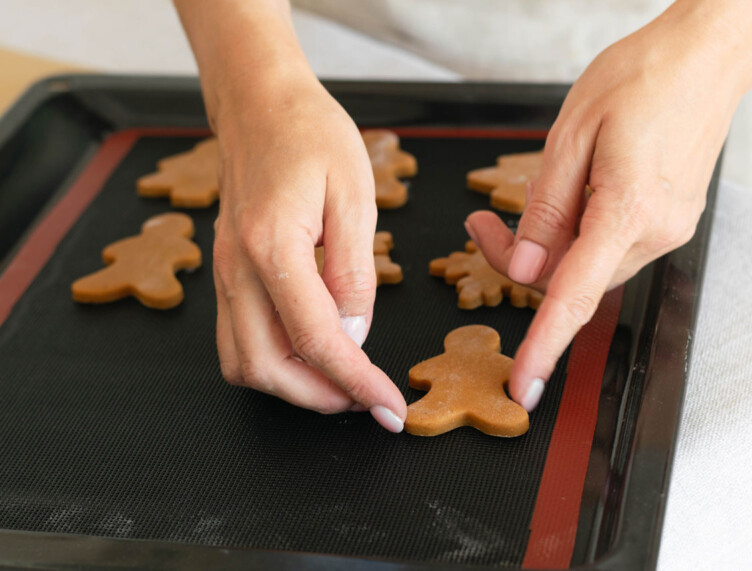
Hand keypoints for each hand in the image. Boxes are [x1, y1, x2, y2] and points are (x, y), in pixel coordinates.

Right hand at [211, 69, 405, 430]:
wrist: (260, 104)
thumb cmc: (311, 135)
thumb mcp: (355, 196)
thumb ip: (354, 274)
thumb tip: (354, 336)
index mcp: (271, 247)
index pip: (315, 340)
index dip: (356, 382)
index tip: (388, 407)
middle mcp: (235, 269)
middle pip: (265, 367)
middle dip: (319, 398)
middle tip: (367, 399)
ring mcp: (223, 273)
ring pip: (243, 361)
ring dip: (293, 385)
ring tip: (342, 381)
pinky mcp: (226, 272)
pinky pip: (238, 338)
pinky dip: (275, 361)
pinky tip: (312, 352)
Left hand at [467, 6, 746, 410]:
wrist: (704, 56)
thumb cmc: (641, 78)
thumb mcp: (570, 136)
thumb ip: (543, 210)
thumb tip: (522, 268)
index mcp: (628, 209)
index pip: (574, 295)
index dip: (544, 345)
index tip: (523, 384)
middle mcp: (655, 231)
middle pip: (568, 278)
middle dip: (519, 260)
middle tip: (482, 222)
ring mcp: (667, 229)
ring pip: (586, 263)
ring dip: (548, 242)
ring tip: (533, 192)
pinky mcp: (667, 221)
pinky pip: (607, 246)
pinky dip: (577, 232)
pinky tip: (572, 193)